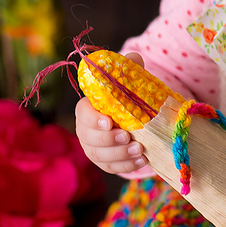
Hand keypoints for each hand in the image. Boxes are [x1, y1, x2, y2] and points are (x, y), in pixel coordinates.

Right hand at [75, 51, 146, 174]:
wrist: (132, 117)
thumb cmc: (126, 96)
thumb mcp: (128, 80)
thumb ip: (129, 68)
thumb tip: (134, 58)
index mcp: (88, 108)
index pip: (83, 114)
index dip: (93, 120)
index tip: (109, 122)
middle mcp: (86, 130)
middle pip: (90, 139)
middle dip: (109, 141)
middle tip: (129, 137)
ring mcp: (94, 148)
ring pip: (100, 156)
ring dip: (120, 155)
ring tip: (140, 150)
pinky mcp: (105, 162)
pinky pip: (112, 168)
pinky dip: (127, 166)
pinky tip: (142, 161)